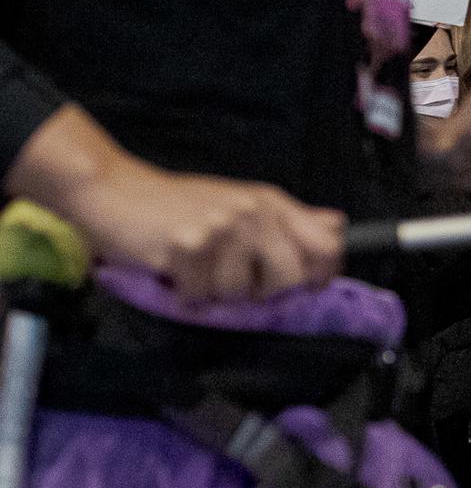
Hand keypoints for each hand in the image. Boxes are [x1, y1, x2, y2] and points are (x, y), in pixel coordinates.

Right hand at [5, 105, 346, 299]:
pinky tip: (174, 269)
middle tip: (234, 277)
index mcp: (271, 203)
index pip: (327, 244)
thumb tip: (338, 228)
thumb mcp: (242, 202)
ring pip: (242, 293)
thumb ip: (290, 219)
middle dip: (263, 291)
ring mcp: (221, 228)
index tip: (305, 286)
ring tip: (198, 266)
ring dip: (216, 291)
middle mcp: (253, 212)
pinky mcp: (188, 246)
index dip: (322, 273)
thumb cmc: (180, 204)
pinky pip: (202, 296)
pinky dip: (186, 292)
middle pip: (290, 278)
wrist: (115, 190)